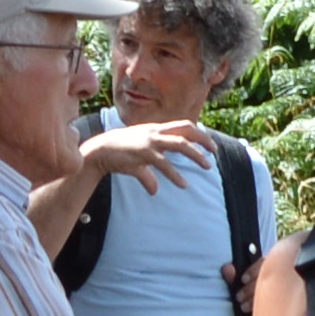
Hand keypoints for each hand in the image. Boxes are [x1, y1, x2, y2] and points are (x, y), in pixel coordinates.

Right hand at [73, 120, 212, 185]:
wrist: (100, 151)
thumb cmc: (120, 153)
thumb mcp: (139, 160)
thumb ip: (150, 173)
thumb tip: (155, 190)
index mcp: (156, 129)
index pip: (183, 125)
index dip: (198, 134)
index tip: (208, 144)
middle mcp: (155, 132)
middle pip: (186, 131)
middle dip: (203, 140)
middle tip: (214, 152)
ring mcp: (150, 141)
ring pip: (179, 144)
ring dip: (195, 155)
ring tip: (207, 166)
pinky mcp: (143, 153)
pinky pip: (164, 164)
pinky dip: (175, 175)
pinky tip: (183, 184)